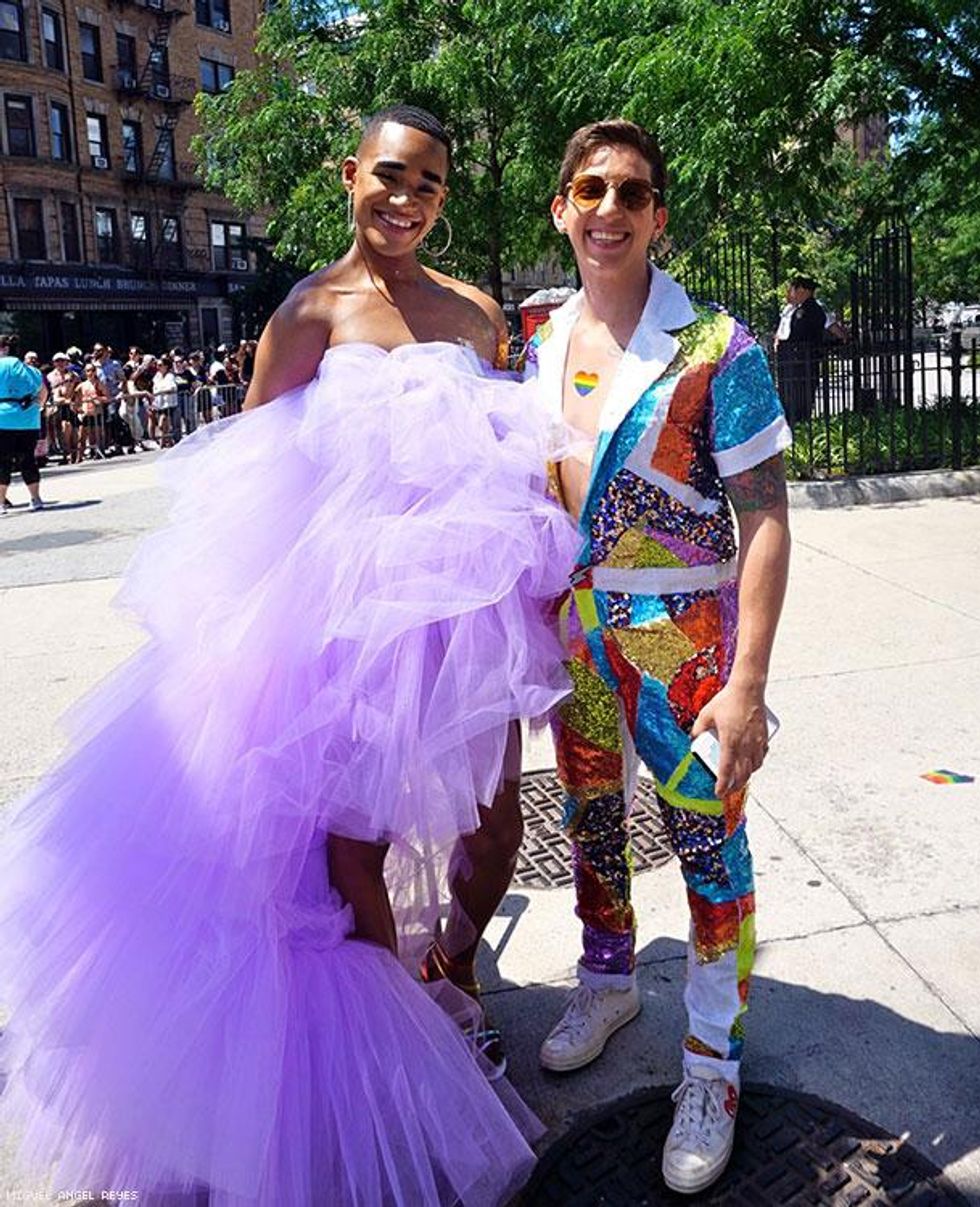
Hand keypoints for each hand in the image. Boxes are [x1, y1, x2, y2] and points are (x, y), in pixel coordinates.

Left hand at [691, 681, 768, 796]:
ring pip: (754, 767)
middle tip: (727, 790)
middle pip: (742, 774)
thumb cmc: (727, 700)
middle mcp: (745, 745)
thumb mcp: (706, 714)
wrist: (748, 689)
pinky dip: (756, 764)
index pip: (726, 770)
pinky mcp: (764, 737)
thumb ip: (697, 728)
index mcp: (730, 742)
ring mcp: (756, 742)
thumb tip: (692, 738)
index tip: (718, 793)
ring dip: (746, 776)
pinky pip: (761, 756)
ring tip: (739, 779)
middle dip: (734, 786)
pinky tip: (751, 763)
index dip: (722, 785)